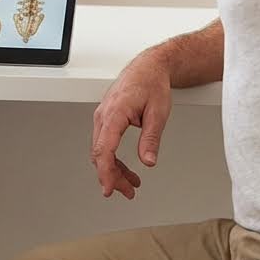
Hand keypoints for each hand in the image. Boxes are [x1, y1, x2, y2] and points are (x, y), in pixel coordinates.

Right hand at [90, 49, 171, 199]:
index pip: (104, 149)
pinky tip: (125, 168)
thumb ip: (151, 138)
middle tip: (128, 191)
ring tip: (130, 184)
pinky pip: (105, 143)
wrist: (149, 67)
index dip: (106, 172)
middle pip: (100, 154)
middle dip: (112, 176)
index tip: (109, 188)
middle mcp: (104, 115)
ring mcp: (103, 116)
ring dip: (114, 169)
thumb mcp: (158, 113)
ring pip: (101, 150)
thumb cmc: (152, 83)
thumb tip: (148, 161)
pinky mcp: (107, 118)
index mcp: (115, 113)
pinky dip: (113, 158)